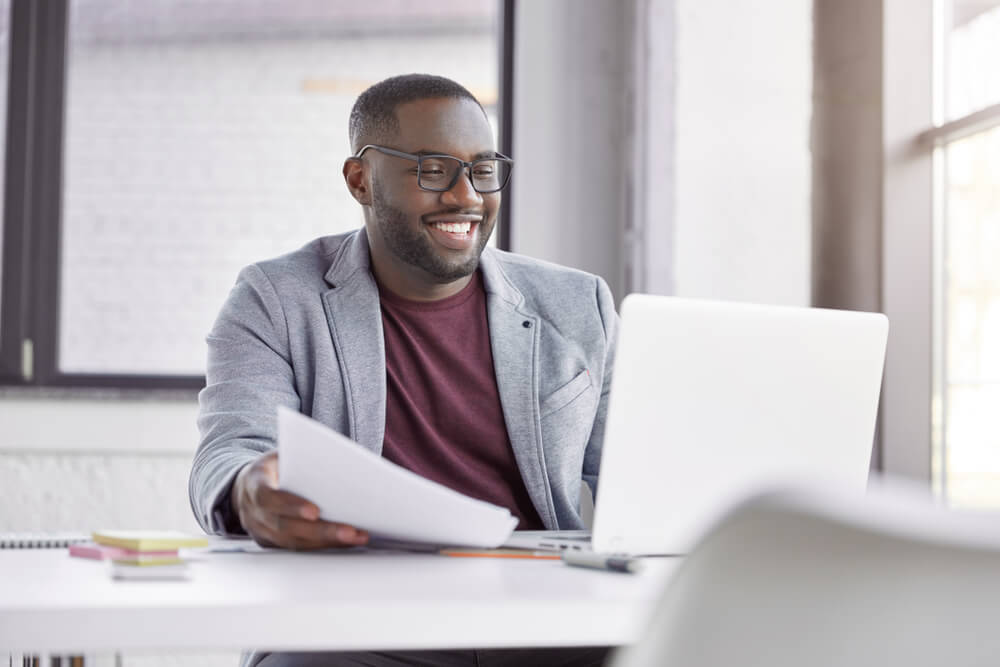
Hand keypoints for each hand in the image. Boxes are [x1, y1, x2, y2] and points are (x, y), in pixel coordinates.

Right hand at [231, 450, 369, 549]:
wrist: (246, 487)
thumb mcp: (281, 455)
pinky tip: (346, 542)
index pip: (269, 498)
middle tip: (349, 531)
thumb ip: (300, 457)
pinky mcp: (272, 543)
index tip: (315, 511)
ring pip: (294, 542)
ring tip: (356, 537)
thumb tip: (335, 459)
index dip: (291, 506)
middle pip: (286, 527)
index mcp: (254, 485)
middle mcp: (253, 512)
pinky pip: (298, 549)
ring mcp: (261, 531)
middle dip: (320, 531)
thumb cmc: (273, 468)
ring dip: (327, 542)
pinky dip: (323, 546)